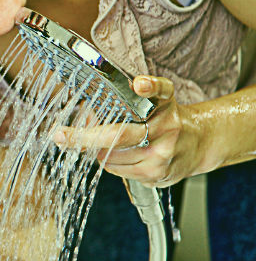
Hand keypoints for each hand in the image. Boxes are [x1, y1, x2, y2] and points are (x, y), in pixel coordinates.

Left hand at [52, 76, 204, 186]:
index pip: (158, 91)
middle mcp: (167, 128)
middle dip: (84, 137)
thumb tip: (90, 108)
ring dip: (96, 150)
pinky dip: (109, 162)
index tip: (140, 84)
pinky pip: (119, 171)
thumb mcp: (155, 98)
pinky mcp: (157, 175)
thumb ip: (129, 95)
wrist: (200, 144)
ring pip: (112, 157)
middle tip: (60, 135)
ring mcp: (162, 155)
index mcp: (165, 103)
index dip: (149, 87)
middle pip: (119, 135)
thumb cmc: (167, 117)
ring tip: (98, 141)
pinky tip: (115, 153)